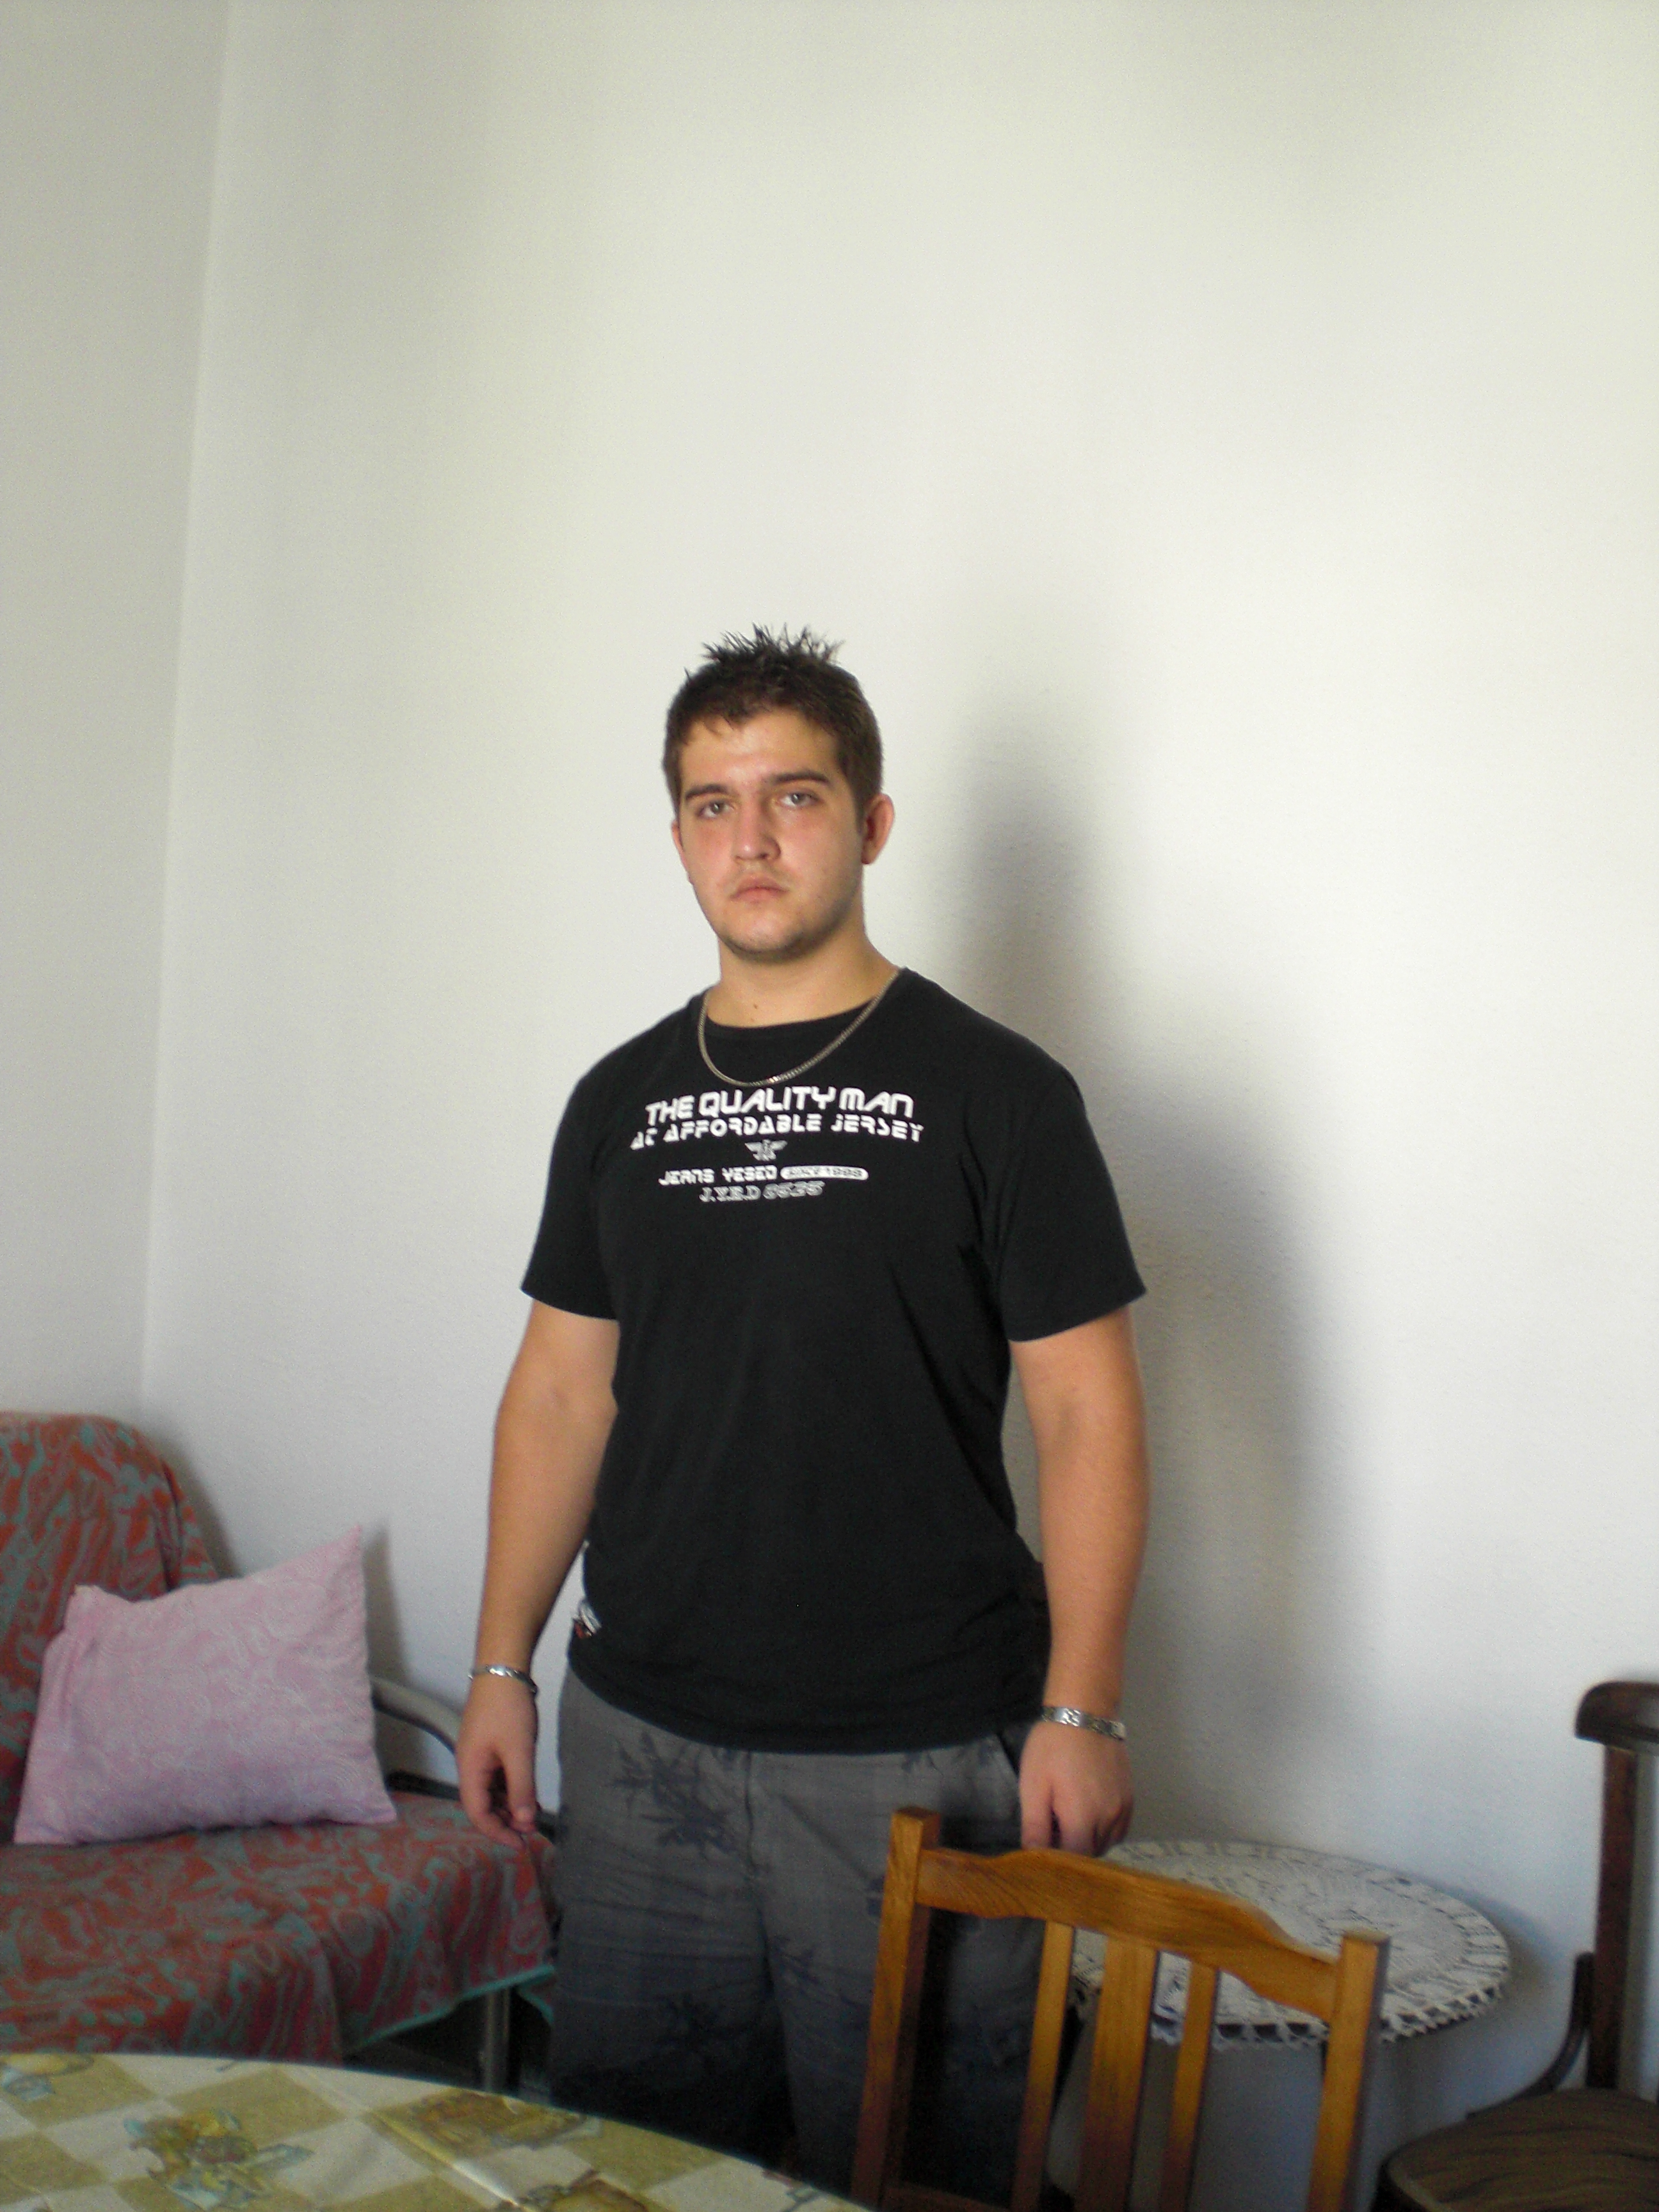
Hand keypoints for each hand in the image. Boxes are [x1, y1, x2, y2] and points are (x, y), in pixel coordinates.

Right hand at [456, 1673, 540, 1846]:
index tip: (520, 1844)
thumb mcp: (519, 1751)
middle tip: (531, 1831)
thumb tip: (525, 1822)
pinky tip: (529, 1793)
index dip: (497, 1832)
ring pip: (491, 1790)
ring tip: (532, 1815)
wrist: (503, 1669)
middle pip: (483, 1804)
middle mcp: (470, 1765)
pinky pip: (498, 1775)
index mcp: (470, 1770)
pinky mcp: (490, 1745)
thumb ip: (521, 1788)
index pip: (477, 1813)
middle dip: (505, 1820)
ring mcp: (479, 1754)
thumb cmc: (508, 1710)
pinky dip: (511, 1788)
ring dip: (509, 1805)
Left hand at [1018, 1720, 1132, 1854]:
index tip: (1043, 1849)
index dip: (1057, 1861)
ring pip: (1106, 1843)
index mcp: (1082, 1818)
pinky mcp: (1130, 1797)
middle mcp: (1108, 1819)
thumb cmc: (1052, 1747)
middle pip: (1091, 1854)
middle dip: (1071, 1851)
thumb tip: (1034, 1858)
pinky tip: (1088, 1814)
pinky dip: (1104, 1831)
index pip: (1074, 1860)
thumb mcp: (1033, 1785)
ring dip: (1088, 1841)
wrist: (1084, 1711)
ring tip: (1068, 1819)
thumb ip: (1035, 1826)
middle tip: (1052, 1829)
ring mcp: (1123, 1809)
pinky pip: (1119, 1829)